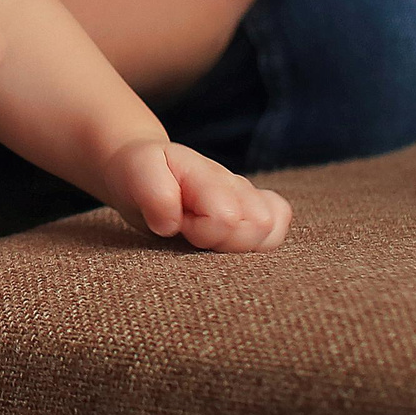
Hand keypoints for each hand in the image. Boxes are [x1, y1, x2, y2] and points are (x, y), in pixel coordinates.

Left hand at [105, 139, 291, 251]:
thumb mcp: (137, 175)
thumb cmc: (140, 174)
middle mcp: (235, 184)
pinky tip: (231, 241)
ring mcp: (248, 197)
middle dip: (225, 241)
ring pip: (273, 231)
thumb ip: (155, 195)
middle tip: (193, 234)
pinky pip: (278, 230)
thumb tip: (172, 224)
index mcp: (206, 175)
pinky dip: (260, 243)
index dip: (203, 232)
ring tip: (209, 238)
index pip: (227, 216)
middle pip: (260, 225)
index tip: (180, 227)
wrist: (146, 169)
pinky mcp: (255, 213)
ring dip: (242, 245)